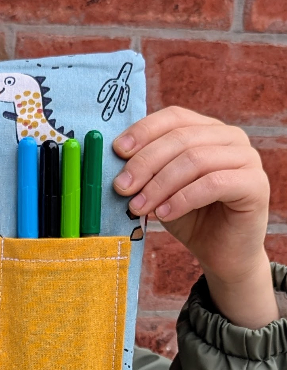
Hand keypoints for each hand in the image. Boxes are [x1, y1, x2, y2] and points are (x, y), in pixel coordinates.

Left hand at [112, 106, 277, 328]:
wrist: (219, 252)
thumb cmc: (186, 215)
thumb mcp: (158, 187)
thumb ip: (144, 170)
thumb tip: (112, 159)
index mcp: (206, 129)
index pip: (173, 117)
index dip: (143, 131)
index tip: (116, 152)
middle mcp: (230, 137)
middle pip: (180, 138)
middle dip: (144, 164)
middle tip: (121, 187)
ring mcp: (247, 158)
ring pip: (194, 160)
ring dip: (159, 185)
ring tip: (138, 207)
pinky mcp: (256, 184)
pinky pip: (213, 184)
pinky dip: (182, 199)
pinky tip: (163, 215)